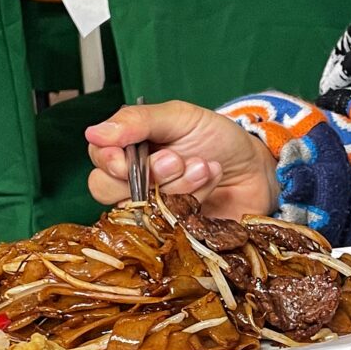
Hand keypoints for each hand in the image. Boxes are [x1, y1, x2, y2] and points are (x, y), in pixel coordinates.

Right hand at [87, 101, 279, 216]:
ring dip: (176, 184)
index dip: (109, 162)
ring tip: (204, 166)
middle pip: (107, 190)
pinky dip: (192, 201)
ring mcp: (152, 211)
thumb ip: (139, 121)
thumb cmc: (216, 138)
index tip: (126, 160)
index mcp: (129, 150)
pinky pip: (167, 227)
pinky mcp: (172, 232)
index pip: (98, 160)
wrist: (255, 167)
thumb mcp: (179, 117)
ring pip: (139, 208)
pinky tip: (210, 180)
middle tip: (177, 160)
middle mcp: (134, 183)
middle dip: (146, 174)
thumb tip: (95, 133)